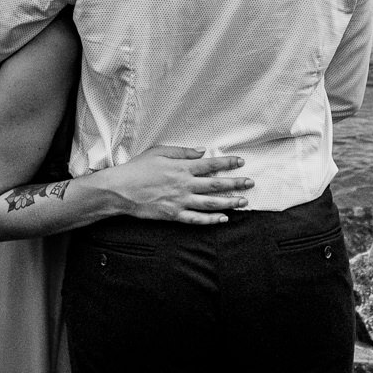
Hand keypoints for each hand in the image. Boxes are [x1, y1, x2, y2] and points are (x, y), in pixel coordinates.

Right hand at [93, 146, 252, 224]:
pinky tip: (223, 219)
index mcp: (182, 167)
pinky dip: (211, 220)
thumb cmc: (138, 168)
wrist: (121, 189)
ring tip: (243, 202)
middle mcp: (185, 184)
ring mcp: (180, 201)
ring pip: (211, 203)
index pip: (211, 165)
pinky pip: (196, 219)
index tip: (241, 163)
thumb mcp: (159, 152)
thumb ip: (183, 152)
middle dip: (235, 183)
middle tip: (251, 183)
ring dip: (229, 202)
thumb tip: (202, 152)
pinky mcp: (174, 215)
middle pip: (216, 184)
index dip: (227, 163)